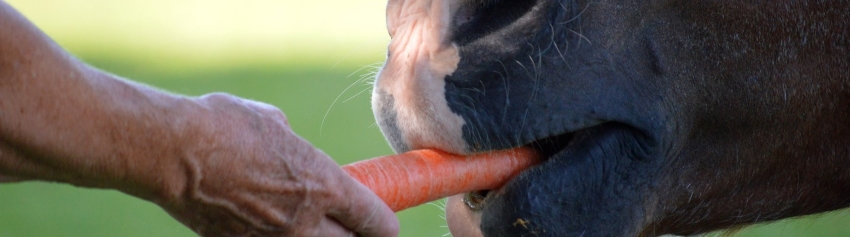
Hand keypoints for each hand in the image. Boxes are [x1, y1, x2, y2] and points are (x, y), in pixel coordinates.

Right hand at [157, 93, 398, 236]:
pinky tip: (262, 221)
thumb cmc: (224, 126)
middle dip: (353, 236)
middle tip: (348, 225)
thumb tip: (294, 152)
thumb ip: (295, 149)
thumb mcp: (275, 125)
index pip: (376, 222)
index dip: (385, 224)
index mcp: (325, 186)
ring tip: (304, 222)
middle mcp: (305, 222)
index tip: (385, 222)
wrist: (171, 151)